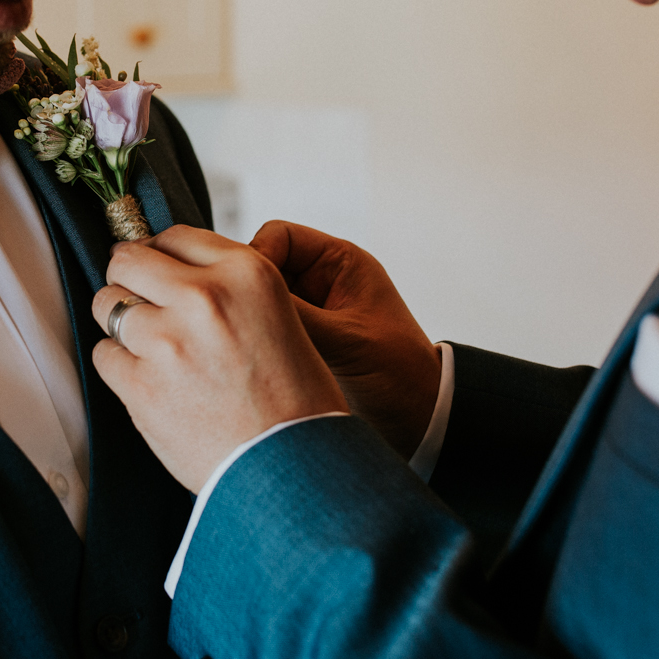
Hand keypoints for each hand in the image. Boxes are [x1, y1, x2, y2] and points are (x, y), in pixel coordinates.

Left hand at [91, 226, 349, 491]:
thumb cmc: (293, 399)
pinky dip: (120, 367)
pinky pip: (104, 355)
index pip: (175, 236)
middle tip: (142, 303)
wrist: (294, 470)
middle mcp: (205, 297)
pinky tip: (150, 383)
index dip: (162, 256)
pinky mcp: (141, 385)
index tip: (159, 273)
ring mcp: (168, 340)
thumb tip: (167, 266)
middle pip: (127, 260)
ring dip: (122, 325)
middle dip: (129, 279)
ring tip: (151, 350)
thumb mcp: (278, 315)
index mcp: (247, 272)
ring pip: (108, 305)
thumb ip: (227, 285)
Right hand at [251, 221, 439, 457]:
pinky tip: (250, 362)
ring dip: (250, 321)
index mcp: (339, 264)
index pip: (279, 236)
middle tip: (238, 321)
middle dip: (248, 292)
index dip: (257, 256)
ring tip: (245, 347)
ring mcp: (306, 313)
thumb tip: (241, 299)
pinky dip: (253, 343)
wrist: (420, 421)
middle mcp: (318, 282)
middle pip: (261, 267)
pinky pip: (263, 331)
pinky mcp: (297, 343)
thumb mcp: (345, 340)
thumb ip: (295, 315)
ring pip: (256, 301)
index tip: (246, 290)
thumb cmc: (401, 375)